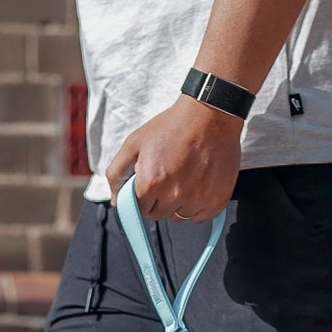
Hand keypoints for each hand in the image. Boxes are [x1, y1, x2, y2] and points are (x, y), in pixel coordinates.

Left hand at [106, 96, 241, 220]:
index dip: (144, 197)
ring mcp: (197, 200)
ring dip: (179, 204)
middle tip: (168, 178)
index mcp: (151, 183)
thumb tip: (115, 201)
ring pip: (180, 217)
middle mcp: (174, 195)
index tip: (151, 183)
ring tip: (185, 177)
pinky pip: (200, 217)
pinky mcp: (216, 201)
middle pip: (159, 215)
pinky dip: (197, 206)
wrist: (210, 114)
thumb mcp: (135, 142)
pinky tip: (198, 184)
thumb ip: (117, 172)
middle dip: (159, 201)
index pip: (140, 209)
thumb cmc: (172, 126)